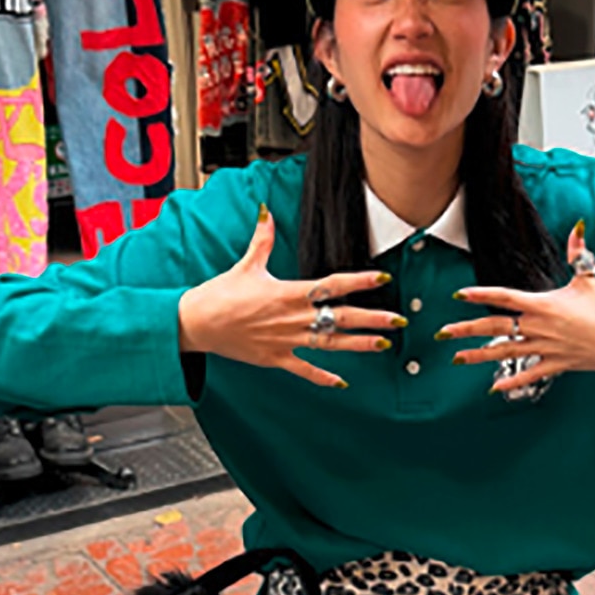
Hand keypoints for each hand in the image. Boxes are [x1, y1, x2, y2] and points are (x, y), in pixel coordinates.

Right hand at [176, 208, 399, 388]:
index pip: (332, 284)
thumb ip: (262, 240)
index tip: (382, 277)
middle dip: (371, 318)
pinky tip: (342, 382)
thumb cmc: (219, 294)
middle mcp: (292, 317)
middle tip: (398, 320)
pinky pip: (304, 369)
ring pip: (329, 343)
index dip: (359, 281)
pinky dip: (322, 377)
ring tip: (383, 345)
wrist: (196, 323)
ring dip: (358, 345)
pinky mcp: (275, 358)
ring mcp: (285, 340)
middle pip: (339, 317)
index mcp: (288, 292)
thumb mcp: (246, 265)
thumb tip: (266, 212)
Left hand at [439, 222, 594, 394]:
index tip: (459, 294)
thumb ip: (578, 254)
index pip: (506, 297)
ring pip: (506, 352)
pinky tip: (493, 387)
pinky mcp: (556, 364)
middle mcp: (542, 327)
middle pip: (497, 326)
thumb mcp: (590, 279)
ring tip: (456, 358)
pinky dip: (511, 381)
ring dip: (479, 356)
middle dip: (468, 329)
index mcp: (546, 304)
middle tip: (442, 332)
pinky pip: (529, 374)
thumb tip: (577, 227)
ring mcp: (547, 347)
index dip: (482, 295)